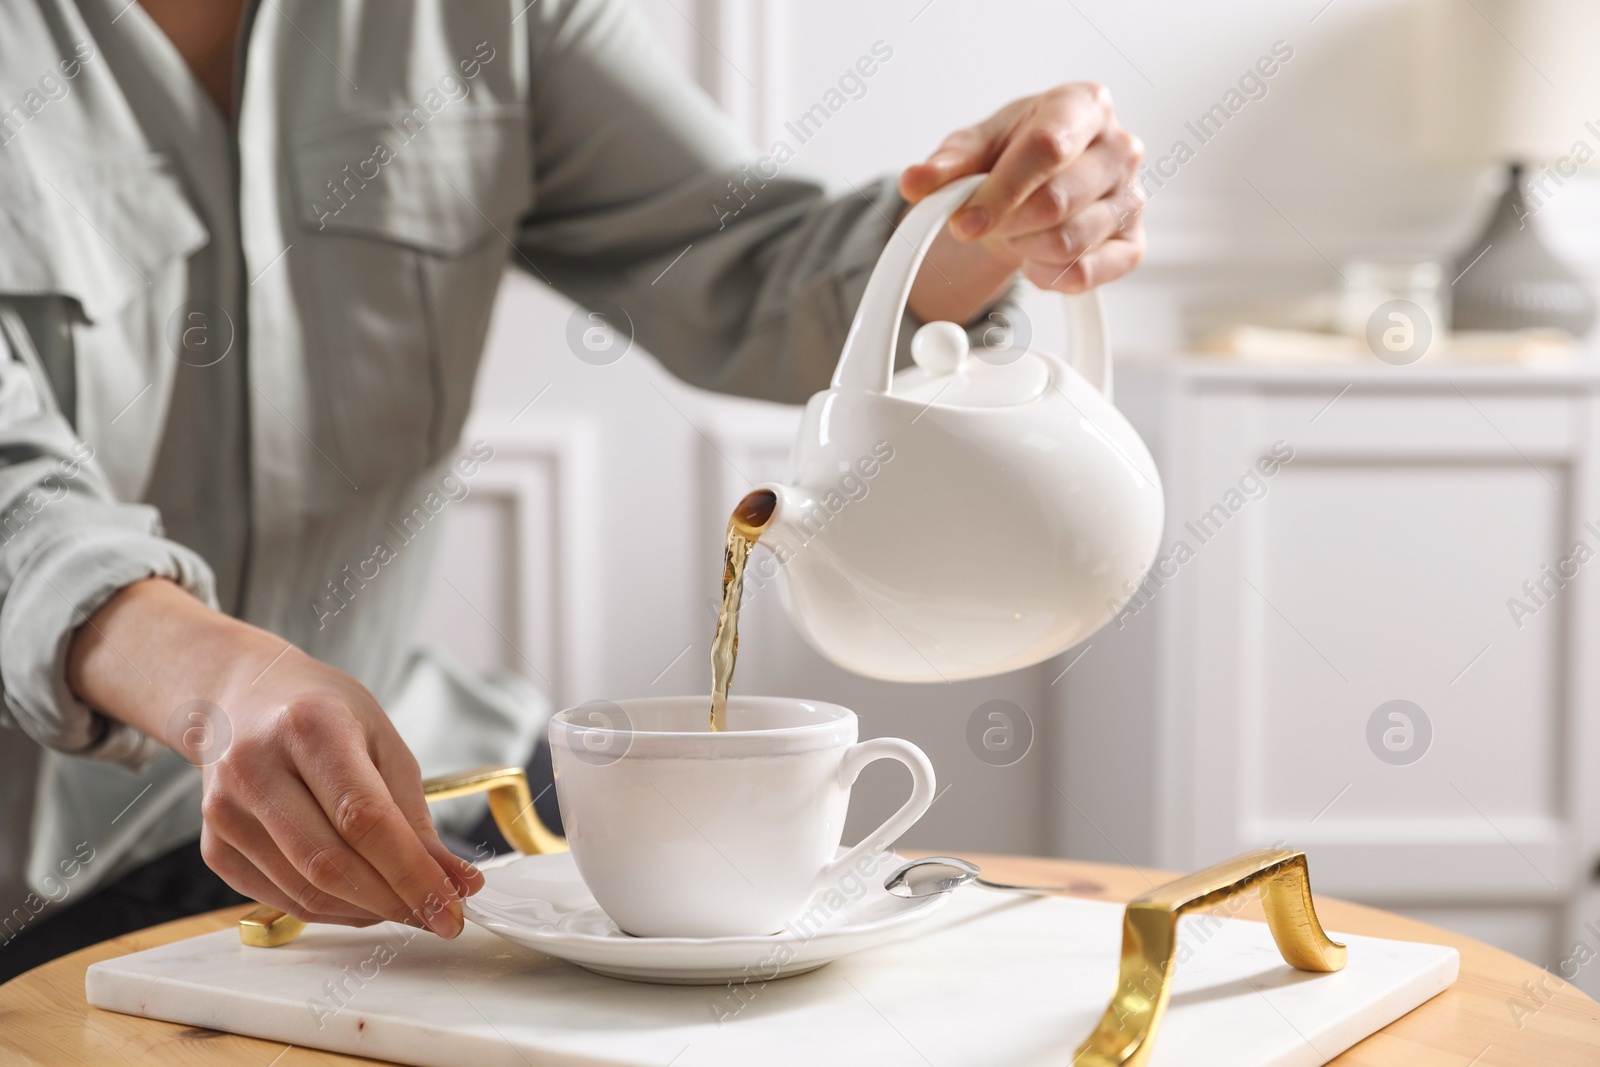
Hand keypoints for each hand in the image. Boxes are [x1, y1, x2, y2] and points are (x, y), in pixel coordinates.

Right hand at [68, 579, 481, 933]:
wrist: (241, 698)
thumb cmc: (323, 714)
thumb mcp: (381, 740)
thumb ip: (413, 813)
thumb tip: (455, 881)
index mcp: (308, 727)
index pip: (364, 818)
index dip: (412, 872)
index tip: (452, 906)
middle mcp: (255, 769)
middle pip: (330, 863)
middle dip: (394, 901)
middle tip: (439, 915)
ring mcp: (225, 812)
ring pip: (305, 891)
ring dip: (367, 911)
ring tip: (407, 905)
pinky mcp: (214, 847)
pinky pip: (282, 898)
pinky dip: (332, 910)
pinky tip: (364, 900)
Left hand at [903, 83, 1145, 324]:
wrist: (1036, 183)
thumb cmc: (1011, 154)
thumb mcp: (972, 149)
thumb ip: (945, 166)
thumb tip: (915, 183)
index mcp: (1084, 106)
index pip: (1047, 149)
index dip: (1000, 192)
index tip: (962, 222)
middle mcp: (1119, 148)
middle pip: (1057, 202)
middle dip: (1005, 224)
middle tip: (982, 223)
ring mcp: (1133, 198)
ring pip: (1067, 244)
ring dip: (1021, 247)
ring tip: (1011, 231)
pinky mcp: (1133, 244)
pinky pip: (1083, 276)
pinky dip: (1044, 276)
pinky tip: (1031, 257)